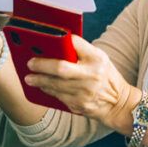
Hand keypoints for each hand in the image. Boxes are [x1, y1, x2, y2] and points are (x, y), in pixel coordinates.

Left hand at [24, 36, 138, 130]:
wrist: (118, 103)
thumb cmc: (105, 75)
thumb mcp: (100, 58)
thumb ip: (82, 50)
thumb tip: (58, 43)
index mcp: (97, 59)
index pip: (76, 44)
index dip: (61, 41)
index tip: (44, 41)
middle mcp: (91, 75)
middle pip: (61, 68)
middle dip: (42, 65)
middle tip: (30, 63)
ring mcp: (84, 92)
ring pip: (55, 85)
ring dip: (39, 81)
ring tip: (29, 78)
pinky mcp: (78, 106)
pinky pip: (57, 97)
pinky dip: (47, 90)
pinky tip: (40, 87)